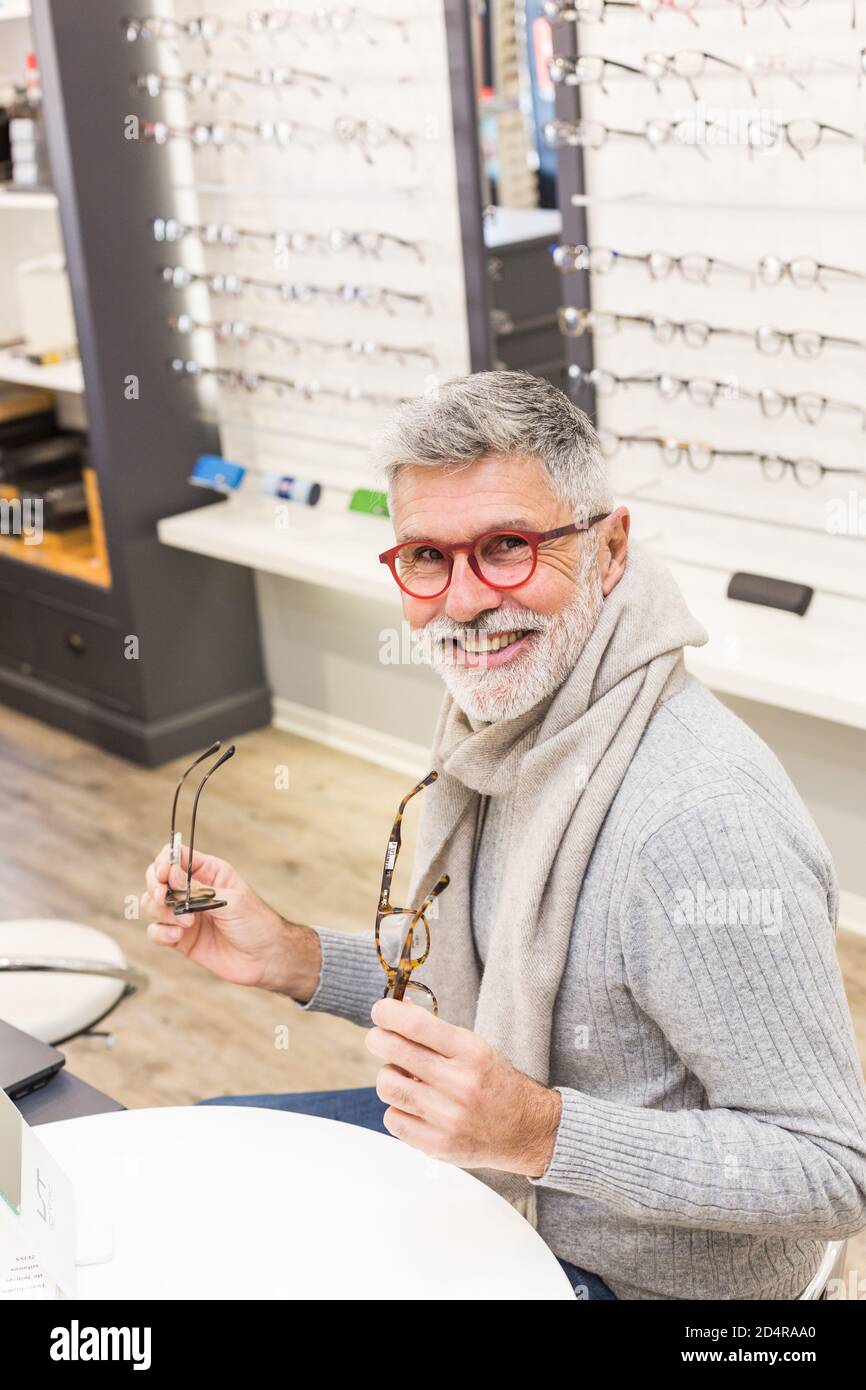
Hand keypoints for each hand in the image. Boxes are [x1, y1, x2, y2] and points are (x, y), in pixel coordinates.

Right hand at [141, 843, 319, 998]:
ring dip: (162, 911)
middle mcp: (193, 891)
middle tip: (164, 897)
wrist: (265, 958)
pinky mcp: (180, 938)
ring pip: (153, 904)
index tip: (164, 874)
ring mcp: (184, 914)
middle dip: (156, 886)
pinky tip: (176, 936)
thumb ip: (197, 889)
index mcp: (209, 872)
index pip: (176, 856)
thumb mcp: (231, 900)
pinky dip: (160, 932)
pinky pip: (156, 931)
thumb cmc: (256, 923)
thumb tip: (169, 874)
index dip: (165, 862)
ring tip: (186, 924)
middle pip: (158, 878)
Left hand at [365, 998, 561, 1177]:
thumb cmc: (493, 1082)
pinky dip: (397, 1109)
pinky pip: (392, 1118)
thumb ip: (434, 1030)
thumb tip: (397, 1007)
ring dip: (389, 1076)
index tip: (379, 1010)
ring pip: (387, 1085)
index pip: (418, 1025)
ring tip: (405, 1078)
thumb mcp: (473, 1048)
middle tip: (379, 1039)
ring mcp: (447, 1116)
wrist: (525, 1129)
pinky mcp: (437, 1144)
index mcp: (471, 1052)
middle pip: (395, 1051)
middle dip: (378, 1039)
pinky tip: (415, 1106)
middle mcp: (459, 1083)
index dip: (389, 1014)